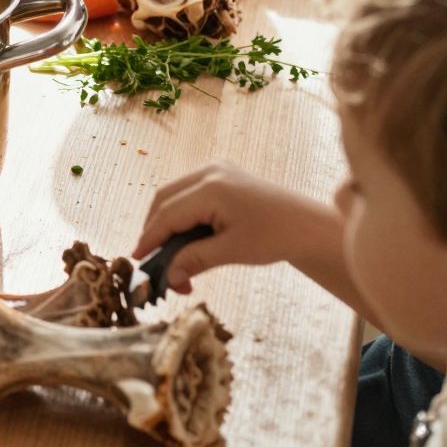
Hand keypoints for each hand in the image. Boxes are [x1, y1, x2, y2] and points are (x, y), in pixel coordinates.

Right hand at [134, 163, 334, 293]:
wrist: (308, 224)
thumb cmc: (275, 237)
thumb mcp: (231, 251)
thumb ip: (194, 260)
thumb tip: (167, 278)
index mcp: (211, 187)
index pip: (167, 214)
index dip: (149, 238)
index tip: (137, 261)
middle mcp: (209, 171)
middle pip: (165, 199)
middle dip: (154, 230)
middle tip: (153, 261)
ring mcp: (216, 169)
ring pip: (174, 195)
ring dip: (167, 223)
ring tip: (171, 254)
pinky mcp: (222, 175)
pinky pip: (189, 193)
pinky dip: (181, 215)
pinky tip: (186, 238)